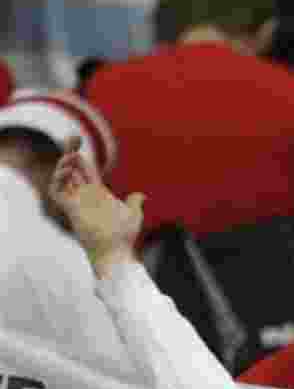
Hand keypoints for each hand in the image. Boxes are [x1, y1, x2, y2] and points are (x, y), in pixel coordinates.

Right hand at [50, 137, 145, 276]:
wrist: (117, 252)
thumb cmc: (124, 237)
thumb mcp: (133, 215)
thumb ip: (134, 203)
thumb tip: (141, 195)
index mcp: (97, 192)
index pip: (85, 169)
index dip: (80, 154)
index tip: (78, 138)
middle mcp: (84, 195)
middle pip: (71, 168)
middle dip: (69, 151)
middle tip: (73, 136)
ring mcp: (76, 201)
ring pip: (61, 177)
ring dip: (63, 164)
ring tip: (72, 156)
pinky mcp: (71, 210)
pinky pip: (56, 191)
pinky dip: (57, 180)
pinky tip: (67, 171)